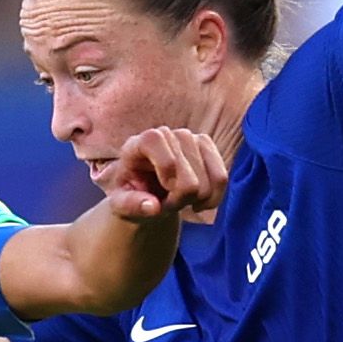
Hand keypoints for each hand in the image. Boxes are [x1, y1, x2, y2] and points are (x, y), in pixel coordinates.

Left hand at [101, 126, 227, 224]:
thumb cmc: (131, 194)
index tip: (166, 188)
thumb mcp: (121, 204)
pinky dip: (213, 198)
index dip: (165, 164)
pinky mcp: (207, 146)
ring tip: (179, 201)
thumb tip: (154, 207)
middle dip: (180, 198)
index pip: (155, 139)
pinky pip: (221, 177)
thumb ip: (131, 205)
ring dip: (196, 199)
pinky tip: (199, 203)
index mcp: (138, 143)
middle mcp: (166, 134)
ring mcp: (189, 138)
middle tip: (167, 204)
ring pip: (209, 177)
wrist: (146, 189)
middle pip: (188, 169)